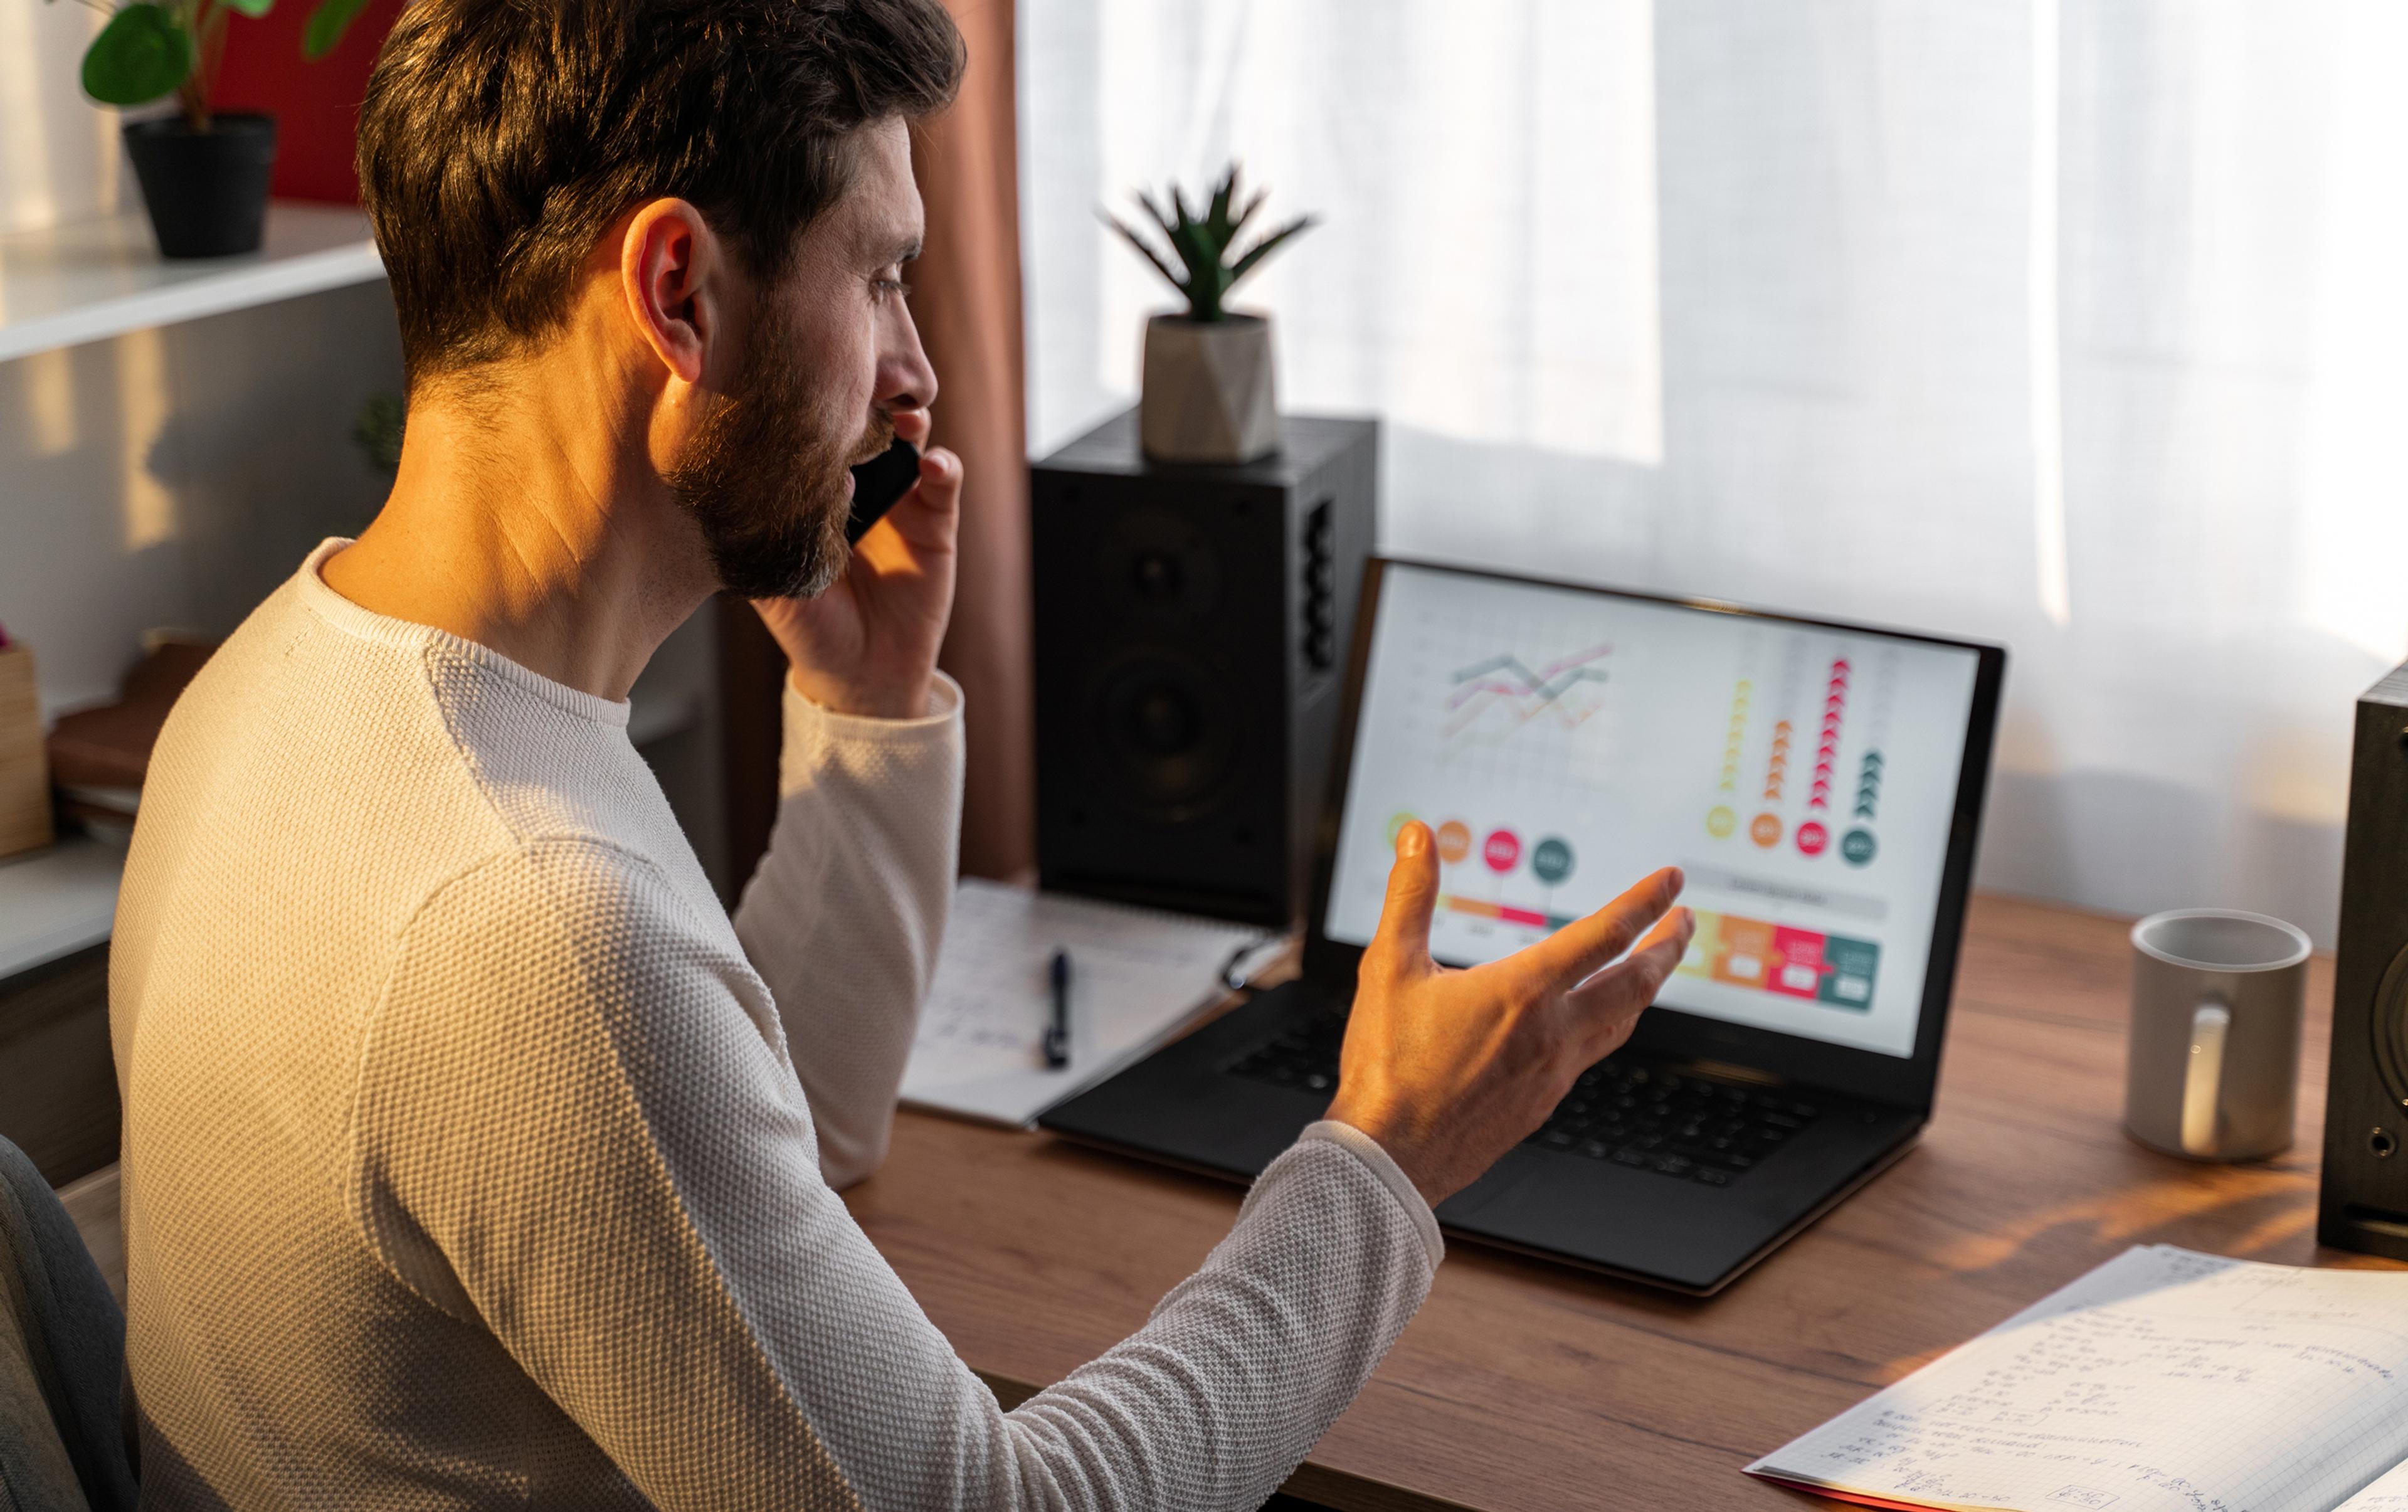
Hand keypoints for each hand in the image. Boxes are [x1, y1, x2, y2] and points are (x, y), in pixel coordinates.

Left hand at [752, 407, 958, 717]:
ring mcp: (899, 500)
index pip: (815, 436)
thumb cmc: (812, 629)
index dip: (812, 407)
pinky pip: (944, 484)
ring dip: (907, 422)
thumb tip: (776, 487)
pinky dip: (943, 467)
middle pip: (863, 425)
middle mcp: (858, 487)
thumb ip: (771, 540)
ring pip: (906, 442)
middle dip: (865, 399)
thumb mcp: (773, 584)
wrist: (862, 675)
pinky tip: (932, 463)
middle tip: (860, 381)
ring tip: (903, 418)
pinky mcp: (935, 523)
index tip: (804, 383)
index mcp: (814, 493)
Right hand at [1325, 822, 1694, 1207]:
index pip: (1605, 934)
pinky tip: (1595, 1023)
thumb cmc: (1387, 1066)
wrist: (1390, 1156)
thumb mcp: (1389, 967)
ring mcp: (1555, 1072)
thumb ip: (1409, 895)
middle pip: (1637, 983)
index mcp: (1523, 991)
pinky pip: (1592, 1054)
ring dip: (1646, 987)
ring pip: (1623, 1022)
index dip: (1645, 900)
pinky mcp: (1544, 1102)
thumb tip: (1417, 836)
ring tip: (1653, 966)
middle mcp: (1553, 1032)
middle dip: (1667, 946)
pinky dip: (1610, 1025)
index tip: (1671, 880)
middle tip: (1685, 922)